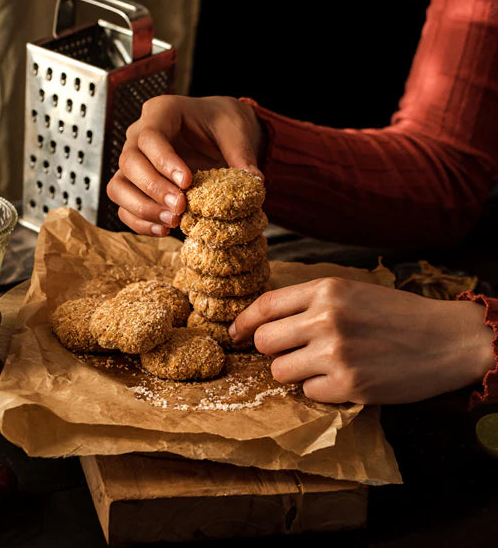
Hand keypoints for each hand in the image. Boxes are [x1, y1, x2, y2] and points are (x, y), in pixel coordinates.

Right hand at [106, 95, 264, 235]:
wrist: (217, 132)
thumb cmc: (222, 123)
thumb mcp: (236, 130)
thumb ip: (242, 153)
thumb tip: (253, 181)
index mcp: (162, 112)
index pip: (150, 136)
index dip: (164, 162)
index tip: (187, 182)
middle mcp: (139, 135)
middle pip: (128, 162)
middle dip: (153, 188)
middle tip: (181, 206)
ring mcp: (134, 162)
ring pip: (118, 186)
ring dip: (142, 208)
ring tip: (173, 221)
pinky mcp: (135, 185)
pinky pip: (124, 206)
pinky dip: (140, 221)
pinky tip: (165, 228)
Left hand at [230, 277, 494, 403]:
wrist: (446, 339)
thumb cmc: (396, 314)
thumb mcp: (350, 292)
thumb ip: (309, 302)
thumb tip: (264, 320)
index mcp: (325, 290)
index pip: (265, 305)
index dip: (243, 322)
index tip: (235, 334)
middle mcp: (326, 318)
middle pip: (265, 342)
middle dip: (271, 350)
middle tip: (291, 351)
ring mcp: (336, 353)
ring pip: (280, 371)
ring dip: (294, 372)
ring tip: (321, 365)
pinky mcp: (349, 385)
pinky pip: (307, 392)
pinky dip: (319, 389)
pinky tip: (341, 379)